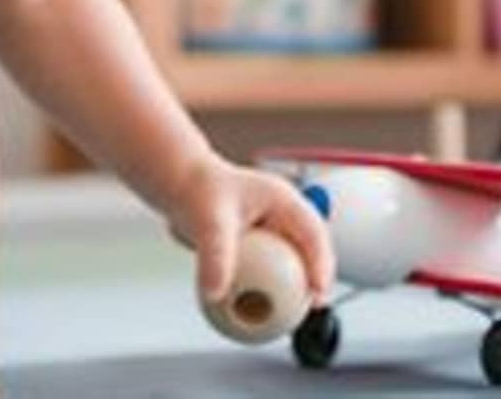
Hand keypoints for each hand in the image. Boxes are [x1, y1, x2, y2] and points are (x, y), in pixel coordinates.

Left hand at [165, 156, 334, 305]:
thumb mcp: (208, 222)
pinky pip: (270, 268)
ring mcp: (271, 229)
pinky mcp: (257, 243)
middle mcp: (282, 214)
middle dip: (317, 277)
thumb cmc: (197, 192)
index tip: (317, 290)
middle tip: (314, 306)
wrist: (178, 184)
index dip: (322, 262)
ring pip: (293, 260)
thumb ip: (216, 256)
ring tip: (292, 316)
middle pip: (311, 247)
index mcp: (283, 200)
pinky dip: (269, 287)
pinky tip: (258, 309)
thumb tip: (215, 294)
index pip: (313, 231)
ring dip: (295, 285)